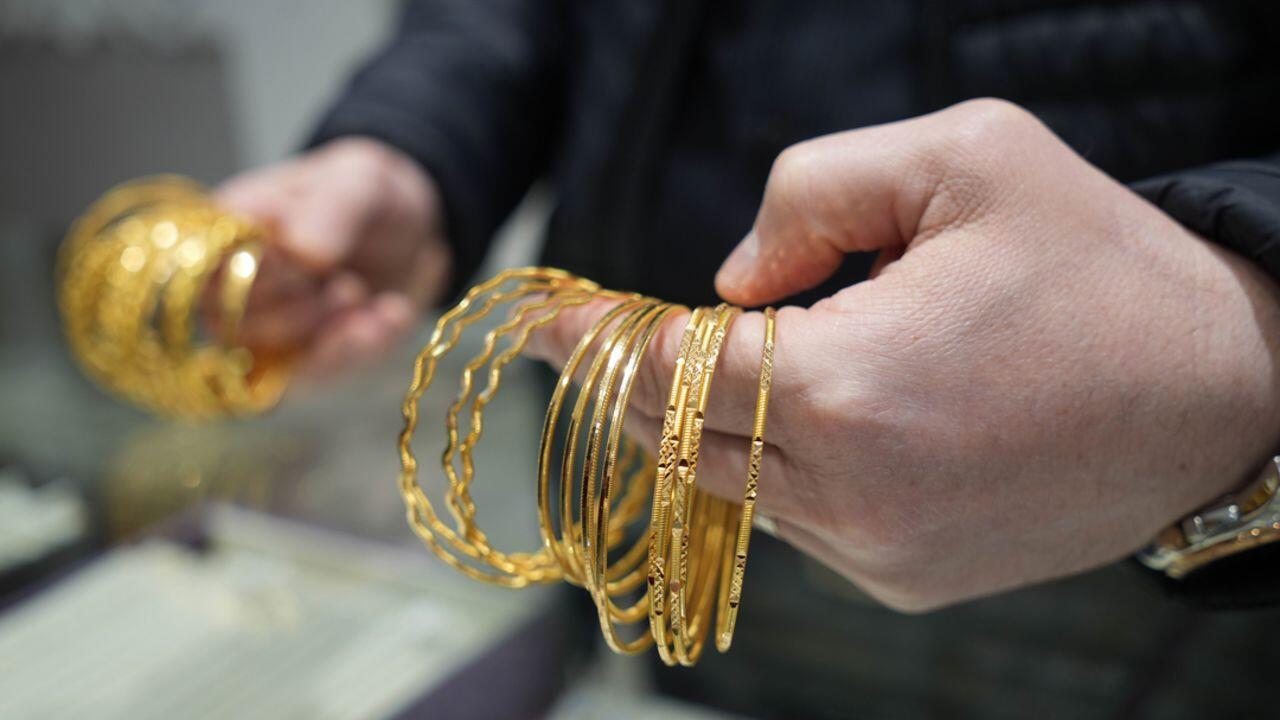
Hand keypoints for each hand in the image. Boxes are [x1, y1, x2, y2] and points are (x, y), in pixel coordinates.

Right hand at [215, 137, 451, 379]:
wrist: (415, 235)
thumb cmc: (369, 198)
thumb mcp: (361, 182)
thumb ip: (331, 208)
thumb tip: (302, 251)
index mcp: (230, 227)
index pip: (206, 268)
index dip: (256, 275)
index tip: (311, 262)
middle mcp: (235, 282)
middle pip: (236, 323)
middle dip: (302, 312)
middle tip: (350, 285)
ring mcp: (266, 327)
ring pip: (272, 362)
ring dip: (332, 339)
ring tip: (370, 302)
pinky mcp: (302, 359)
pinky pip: (314, 378)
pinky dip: (357, 353)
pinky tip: (390, 319)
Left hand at [528, 99, 1279, 610]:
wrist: (1224, 391)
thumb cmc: (1098, 263)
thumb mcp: (964, 158)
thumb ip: (811, 192)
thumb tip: (728, 282)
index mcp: (849, 386)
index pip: (665, 366)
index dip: (599, 336)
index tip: (545, 317)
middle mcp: (849, 489)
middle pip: (675, 434)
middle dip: (632, 378)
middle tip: (592, 334)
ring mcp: (875, 550)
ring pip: (727, 482)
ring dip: (705, 420)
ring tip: (724, 356)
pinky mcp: (905, 580)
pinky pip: (793, 519)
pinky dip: (773, 463)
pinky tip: (811, 414)